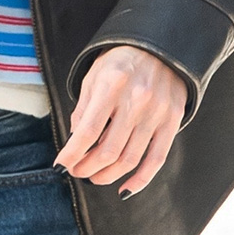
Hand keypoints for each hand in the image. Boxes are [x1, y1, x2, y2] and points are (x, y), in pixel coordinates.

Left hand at [53, 45, 186, 198]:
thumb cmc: (121, 60)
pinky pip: (156, 160)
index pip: (88, 130)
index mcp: (111, 85)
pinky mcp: (172, 122)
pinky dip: (140, 180)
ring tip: (94, 177)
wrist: (159, 46)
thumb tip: (74, 140)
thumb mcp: (95, 74)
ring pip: (130, 159)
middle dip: (87, 167)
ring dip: (108, 175)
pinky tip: (125, 188)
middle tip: (76, 172)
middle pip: (108, 150)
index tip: (61, 165)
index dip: (72, 153)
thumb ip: (84, 106)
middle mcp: (136, 100)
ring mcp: (156, 113)